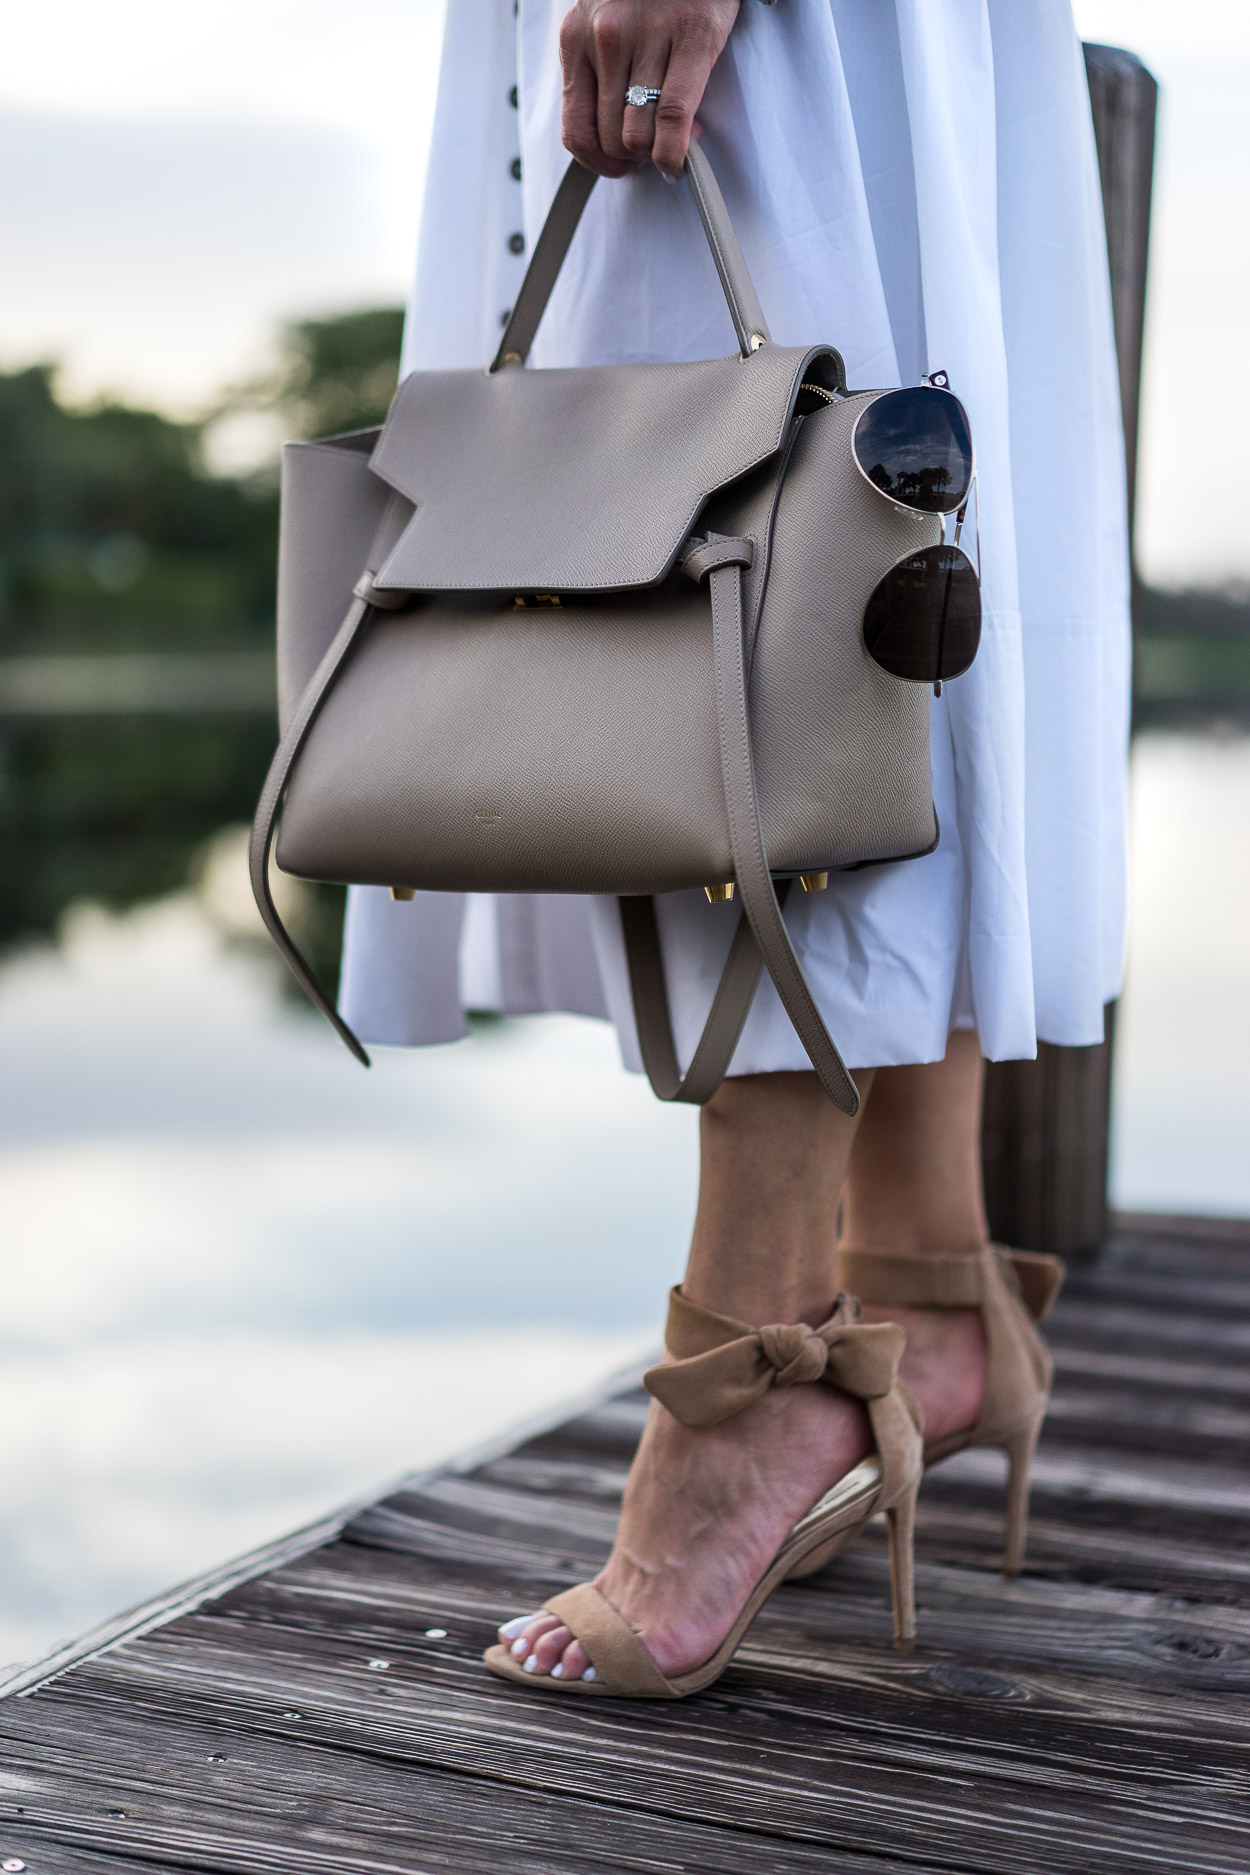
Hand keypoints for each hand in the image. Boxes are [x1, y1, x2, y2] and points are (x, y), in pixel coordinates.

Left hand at [559, 0, 740, 179]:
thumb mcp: (602, 25)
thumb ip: (597, 73)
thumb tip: (611, 139)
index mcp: (575, 39)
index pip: (575, 131)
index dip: (599, 164)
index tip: (619, 165)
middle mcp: (605, 38)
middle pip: (611, 139)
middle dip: (634, 158)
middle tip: (653, 149)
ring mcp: (646, 37)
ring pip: (639, 136)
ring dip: (657, 154)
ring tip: (673, 140)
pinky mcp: (691, 39)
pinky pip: (673, 118)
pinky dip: (676, 152)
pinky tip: (683, 157)